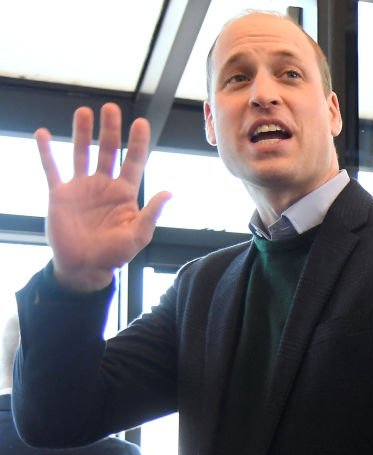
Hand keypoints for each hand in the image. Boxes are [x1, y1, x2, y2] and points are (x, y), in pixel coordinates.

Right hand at [35, 103, 170, 291]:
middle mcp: (104, 186)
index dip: (137, 143)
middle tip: (111, 108)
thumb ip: (151, 213)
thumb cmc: (114, 254)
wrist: (84, 267)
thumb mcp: (138, 235)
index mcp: (125, 194)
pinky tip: (43, 133)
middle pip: (108, 151)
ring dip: (82, 133)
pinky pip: (52, 168)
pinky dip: (47, 151)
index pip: (133, 162)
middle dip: (110, 130)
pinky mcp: (60, 194)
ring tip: (84, 111)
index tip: (141, 122)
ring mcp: (81, 188)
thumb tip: (169, 193)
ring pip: (81, 153)